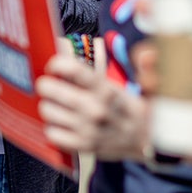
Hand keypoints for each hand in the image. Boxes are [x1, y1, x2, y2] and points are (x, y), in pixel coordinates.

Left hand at [36, 47, 152, 160]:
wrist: (146, 138)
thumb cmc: (125, 107)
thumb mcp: (116, 84)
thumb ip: (93, 67)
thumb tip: (66, 46)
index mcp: (105, 88)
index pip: (74, 70)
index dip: (57, 64)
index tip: (52, 65)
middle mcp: (96, 108)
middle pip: (52, 89)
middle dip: (45, 84)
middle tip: (47, 85)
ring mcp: (88, 129)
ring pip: (48, 111)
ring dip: (48, 105)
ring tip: (55, 105)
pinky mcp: (83, 146)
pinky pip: (52, 133)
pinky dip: (52, 127)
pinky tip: (60, 124)